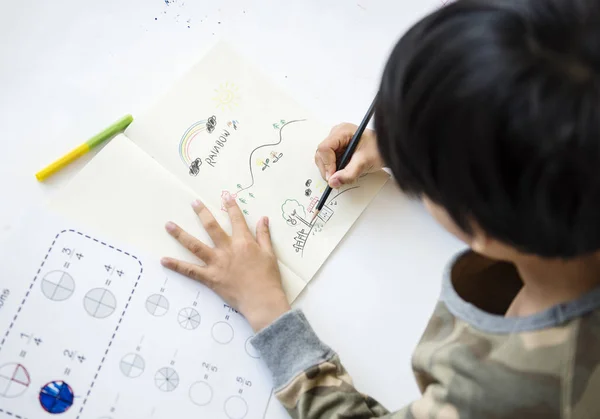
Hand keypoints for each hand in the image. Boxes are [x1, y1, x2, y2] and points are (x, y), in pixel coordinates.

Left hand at [161, 196, 290, 331]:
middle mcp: (227, 249)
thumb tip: (263, 219)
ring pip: (195, 245)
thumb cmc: (268, 278)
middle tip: (193, 203)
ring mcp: (216, 263)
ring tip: (169, 225)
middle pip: (211, 227)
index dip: (231, 207)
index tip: (226, 196)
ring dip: (180, 234)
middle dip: (202, 213)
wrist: (261, 300)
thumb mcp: (269, 254)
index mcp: (243, 242)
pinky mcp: (210, 278)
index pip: (236, 219)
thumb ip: (264, 235)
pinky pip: (190, 270)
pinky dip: (176, 265)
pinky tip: (164, 260)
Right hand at [315, 123, 383, 187]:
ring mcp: (336, 142)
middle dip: (328, 169)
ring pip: (323, 159)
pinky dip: (334, 170)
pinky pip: (328, 161)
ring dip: (330, 171)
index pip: (325, 148)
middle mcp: (336, 135)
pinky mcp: (337, 149)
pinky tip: (343, 171)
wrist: (387, 150)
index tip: (333, 176)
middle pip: (321, 154)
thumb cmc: (378, 150)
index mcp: (342, 132)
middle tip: (337, 179)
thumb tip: (333, 182)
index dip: (327, 164)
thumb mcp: (364, 162)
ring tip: (343, 174)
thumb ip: (348, 174)